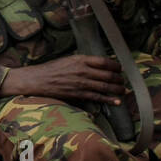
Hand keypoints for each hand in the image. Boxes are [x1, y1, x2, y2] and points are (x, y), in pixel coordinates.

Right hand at [0, 55, 126, 103]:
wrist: (37, 80)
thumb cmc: (51, 69)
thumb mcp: (67, 60)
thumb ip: (82, 62)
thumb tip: (96, 66)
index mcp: (80, 59)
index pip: (104, 61)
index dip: (115, 66)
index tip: (119, 68)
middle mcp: (83, 70)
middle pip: (108, 74)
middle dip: (118, 78)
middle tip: (122, 81)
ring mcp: (81, 83)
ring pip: (105, 86)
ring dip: (117, 89)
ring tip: (123, 90)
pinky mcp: (78, 94)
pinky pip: (97, 97)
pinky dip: (109, 99)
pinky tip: (117, 101)